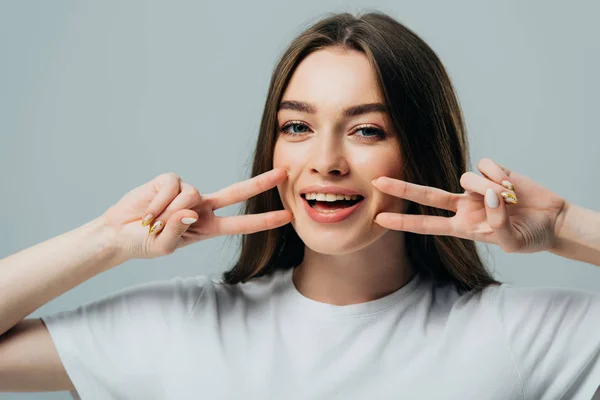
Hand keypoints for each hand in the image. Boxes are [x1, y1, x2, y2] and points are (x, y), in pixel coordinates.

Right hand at [101, 168, 292, 259]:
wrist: (119, 232)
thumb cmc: (145, 243)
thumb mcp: (164, 246)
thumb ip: (177, 231)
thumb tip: (189, 210)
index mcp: (207, 227)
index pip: (241, 223)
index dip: (263, 220)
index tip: (286, 216)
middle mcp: (201, 207)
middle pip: (236, 192)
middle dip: (260, 183)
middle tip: (284, 174)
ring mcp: (187, 192)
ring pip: (191, 194)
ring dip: (169, 212)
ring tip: (153, 222)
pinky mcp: (170, 180)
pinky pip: (172, 186)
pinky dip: (158, 201)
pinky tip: (148, 210)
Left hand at [372, 158, 567, 253]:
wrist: (552, 221)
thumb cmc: (530, 237)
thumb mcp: (512, 242)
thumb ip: (498, 226)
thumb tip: (489, 198)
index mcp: (462, 226)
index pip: (426, 225)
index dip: (404, 223)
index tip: (379, 220)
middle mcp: (463, 205)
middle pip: (426, 195)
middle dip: (402, 189)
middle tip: (376, 182)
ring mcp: (476, 188)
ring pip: (466, 178)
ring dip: (487, 187)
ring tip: (510, 197)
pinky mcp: (491, 172)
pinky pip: (484, 165)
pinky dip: (497, 173)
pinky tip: (510, 182)